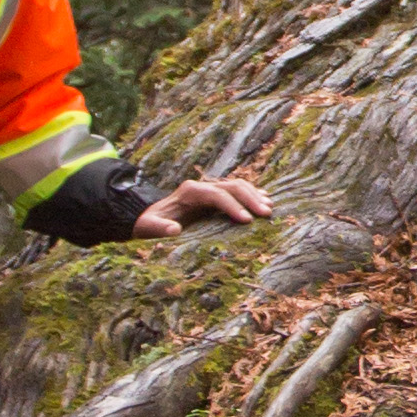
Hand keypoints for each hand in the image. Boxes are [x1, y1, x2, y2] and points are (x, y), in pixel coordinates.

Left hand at [133, 170, 273, 242]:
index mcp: (189, 192)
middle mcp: (201, 186)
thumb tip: (174, 230)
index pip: (217, 194)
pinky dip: (251, 194)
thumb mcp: (148, 227)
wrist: (147, 215)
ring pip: (237, 186)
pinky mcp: (213, 195)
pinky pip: (236, 191)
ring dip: (254, 195)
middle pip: (232, 186)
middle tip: (266, 214)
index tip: (247, 221)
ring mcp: (209, 189)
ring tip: (269, 208)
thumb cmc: (149, 224)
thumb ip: (159, 228)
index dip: (233, 206)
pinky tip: (264, 200)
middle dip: (250, 199)